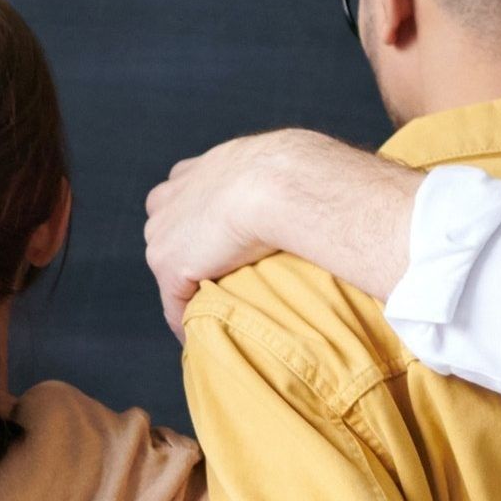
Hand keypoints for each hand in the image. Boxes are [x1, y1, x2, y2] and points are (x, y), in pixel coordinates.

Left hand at [142, 129, 410, 328]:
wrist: (283, 183)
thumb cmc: (302, 172)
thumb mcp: (292, 163)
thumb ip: (291, 177)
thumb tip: (334, 182)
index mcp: (200, 169)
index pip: (184, 197)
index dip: (200, 223)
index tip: (217, 246)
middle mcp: (174, 193)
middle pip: (167, 230)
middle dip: (186, 254)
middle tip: (214, 284)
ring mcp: (165, 229)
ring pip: (170, 269)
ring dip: (187, 290)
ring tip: (213, 315)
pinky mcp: (169, 262)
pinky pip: (173, 304)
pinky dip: (187, 322)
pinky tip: (205, 338)